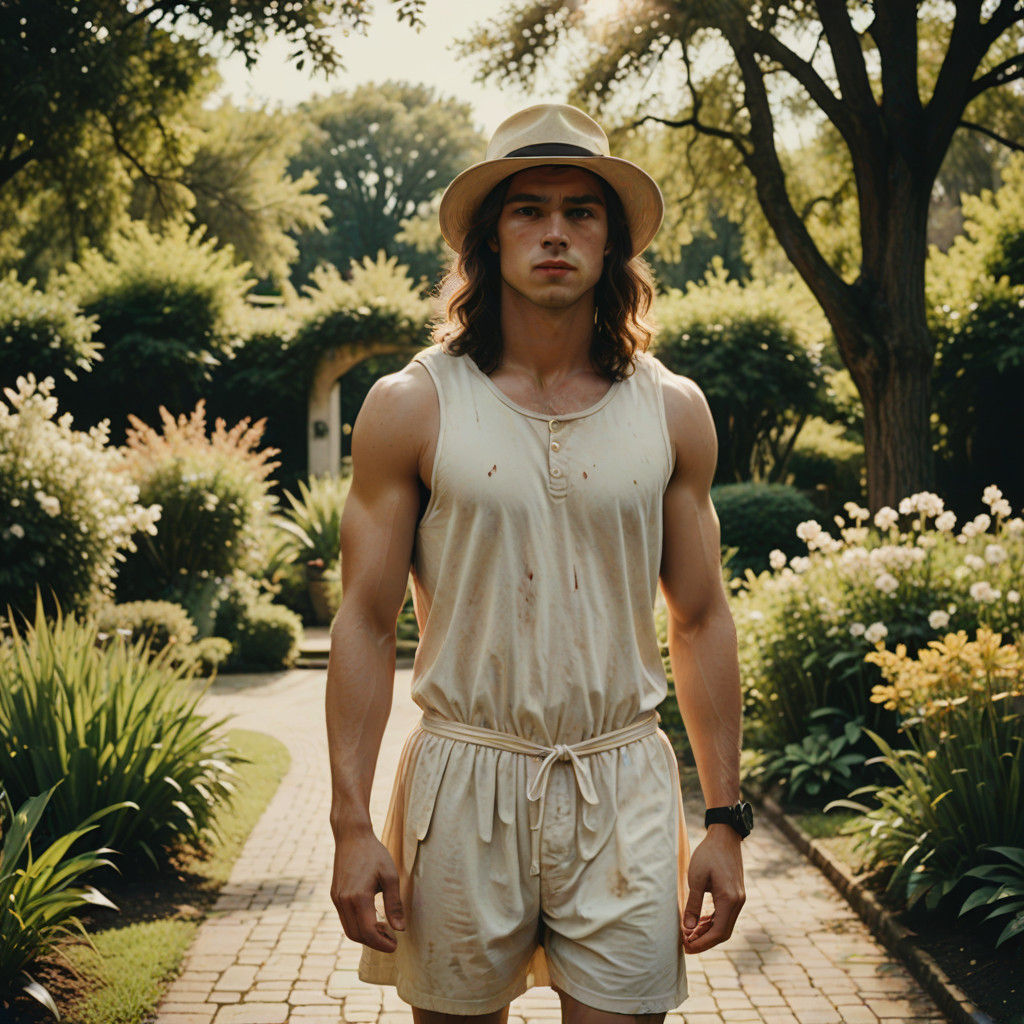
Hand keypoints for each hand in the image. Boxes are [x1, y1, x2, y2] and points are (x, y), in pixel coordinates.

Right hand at [331, 826, 404, 951]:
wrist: (352, 836)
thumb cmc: (374, 853)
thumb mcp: (390, 876)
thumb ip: (394, 904)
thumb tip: (400, 929)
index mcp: (358, 897)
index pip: (368, 933)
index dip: (382, 944)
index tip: (395, 946)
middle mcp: (343, 901)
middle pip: (357, 935)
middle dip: (374, 943)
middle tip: (392, 941)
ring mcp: (336, 899)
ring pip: (349, 929)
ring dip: (365, 936)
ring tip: (384, 932)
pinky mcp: (335, 896)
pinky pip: (345, 919)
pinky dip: (358, 926)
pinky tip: (372, 920)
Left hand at [681, 825, 744, 952]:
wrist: (724, 837)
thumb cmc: (708, 854)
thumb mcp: (696, 878)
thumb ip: (693, 905)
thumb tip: (688, 928)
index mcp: (729, 899)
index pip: (718, 932)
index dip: (702, 943)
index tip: (686, 947)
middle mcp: (738, 902)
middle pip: (723, 933)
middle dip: (704, 941)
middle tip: (686, 945)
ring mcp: (739, 898)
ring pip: (724, 925)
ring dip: (708, 933)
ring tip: (689, 936)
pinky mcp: (736, 894)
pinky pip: (725, 915)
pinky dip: (713, 922)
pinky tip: (699, 924)